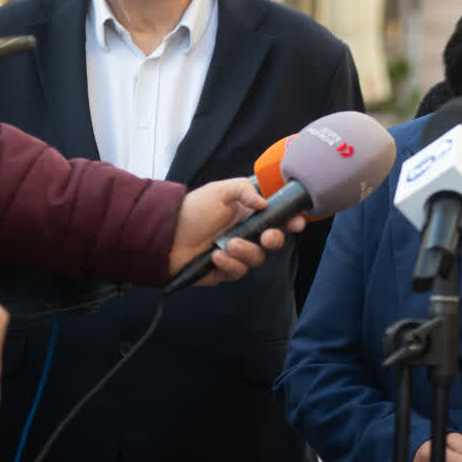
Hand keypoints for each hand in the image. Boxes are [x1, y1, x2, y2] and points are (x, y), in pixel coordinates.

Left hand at [168, 178, 307, 285]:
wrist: (165, 234)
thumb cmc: (193, 209)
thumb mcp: (219, 190)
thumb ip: (245, 190)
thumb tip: (264, 204)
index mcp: (249, 214)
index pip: (277, 220)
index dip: (290, 222)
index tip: (296, 223)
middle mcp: (245, 234)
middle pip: (273, 243)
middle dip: (274, 240)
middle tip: (266, 237)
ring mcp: (236, 254)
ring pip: (256, 259)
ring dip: (246, 252)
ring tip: (227, 245)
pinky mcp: (224, 271)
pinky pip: (237, 272)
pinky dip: (229, 264)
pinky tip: (215, 256)